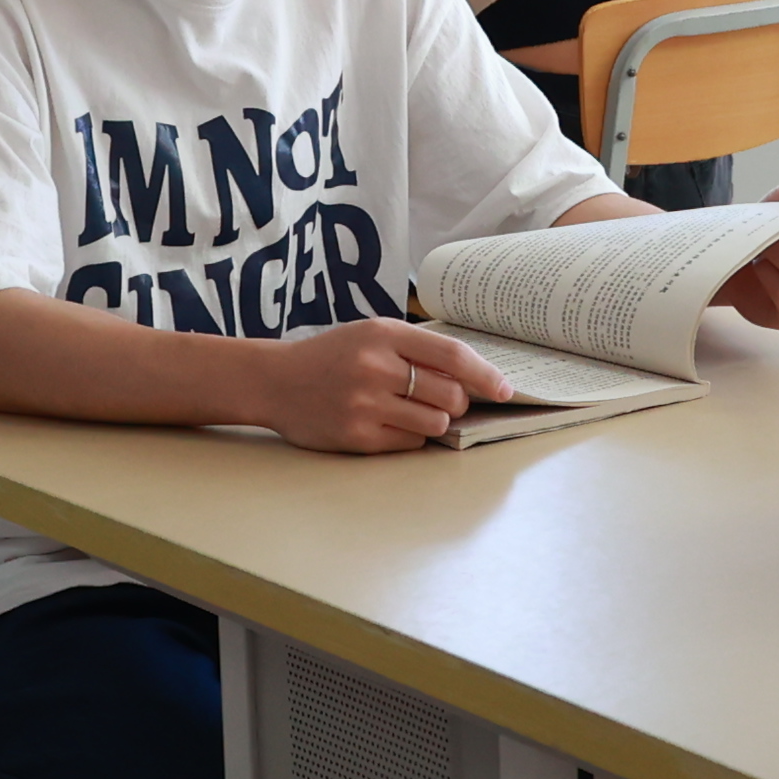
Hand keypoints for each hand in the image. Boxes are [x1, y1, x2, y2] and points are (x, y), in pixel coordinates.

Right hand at [254, 317, 513, 453]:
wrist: (274, 381)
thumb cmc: (331, 357)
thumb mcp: (370, 335)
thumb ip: (416, 349)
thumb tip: (473, 378)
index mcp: (383, 335)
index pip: (451, 356)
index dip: (485, 374)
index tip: (504, 389)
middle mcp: (375, 367)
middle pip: (450, 395)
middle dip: (456, 402)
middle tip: (441, 400)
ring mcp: (365, 404)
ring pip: (435, 423)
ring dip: (433, 421)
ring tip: (407, 410)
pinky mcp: (357, 436)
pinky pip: (410, 443)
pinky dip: (409, 436)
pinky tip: (386, 423)